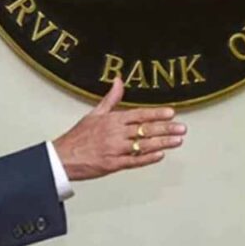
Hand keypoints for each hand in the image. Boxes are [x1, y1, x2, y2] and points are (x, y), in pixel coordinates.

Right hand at [52, 78, 186, 180]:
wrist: (63, 157)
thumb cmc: (79, 137)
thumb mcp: (94, 113)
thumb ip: (111, 98)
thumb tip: (119, 80)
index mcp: (112, 120)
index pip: (138, 115)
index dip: (156, 114)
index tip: (171, 113)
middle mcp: (115, 134)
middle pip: (145, 130)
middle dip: (166, 128)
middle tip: (181, 128)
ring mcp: (115, 150)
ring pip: (143, 145)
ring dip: (162, 143)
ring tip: (177, 140)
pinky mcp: (113, 165)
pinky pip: (134, 161)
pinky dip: (148, 158)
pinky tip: (160, 155)